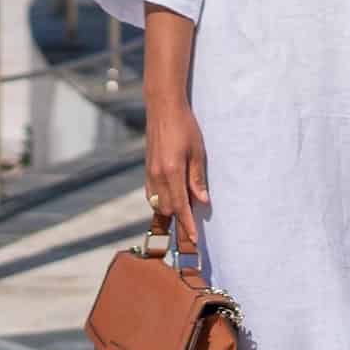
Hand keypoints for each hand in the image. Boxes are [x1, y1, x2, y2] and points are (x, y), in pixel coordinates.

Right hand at [144, 95, 211, 254]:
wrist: (163, 109)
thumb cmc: (185, 127)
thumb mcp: (198, 152)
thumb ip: (198, 179)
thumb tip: (203, 202)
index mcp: (171, 172)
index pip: (181, 206)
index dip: (187, 225)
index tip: (193, 240)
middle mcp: (157, 176)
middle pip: (168, 209)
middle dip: (180, 221)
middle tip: (192, 232)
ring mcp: (149, 174)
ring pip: (158, 204)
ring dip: (170, 212)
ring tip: (184, 219)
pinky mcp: (147, 170)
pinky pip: (152, 194)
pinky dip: (162, 202)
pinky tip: (172, 202)